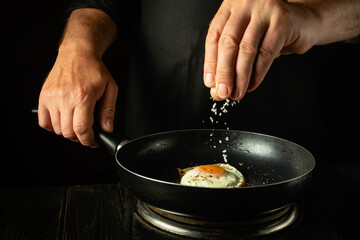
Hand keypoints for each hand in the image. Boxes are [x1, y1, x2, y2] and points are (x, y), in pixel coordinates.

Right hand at [38, 47, 117, 146]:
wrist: (77, 53)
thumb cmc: (94, 70)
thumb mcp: (110, 88)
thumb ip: (108, 111)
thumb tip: (107, 128)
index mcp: (83, 96)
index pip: (82, 129)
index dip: (89, 140)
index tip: (93, 141)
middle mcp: (64, 98)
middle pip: (69, 132)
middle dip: (80, 138)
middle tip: (87, 134)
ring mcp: (52, 97)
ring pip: (57, 129)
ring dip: (68, 132)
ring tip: (77, 124)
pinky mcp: (43, 96)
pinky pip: (44, 122)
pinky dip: (53, 126)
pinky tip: (63, 121)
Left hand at [203, 0, 319, 100]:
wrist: (306, 21)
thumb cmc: (272, 32)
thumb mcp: (246, 40)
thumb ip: (230, 58)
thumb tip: (216, 88)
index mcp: (231, 6)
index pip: (214, 36)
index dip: (210, 62)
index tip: (210, 83)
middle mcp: (245, 4)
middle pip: (228, 42)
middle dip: (224, 72)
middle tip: (223, 92)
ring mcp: (264, 10)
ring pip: (246, 49)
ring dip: (240, 77)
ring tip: (237, 93)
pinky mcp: (282, 20)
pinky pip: (266, 53)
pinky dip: (257, 73)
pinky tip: (251, 85)